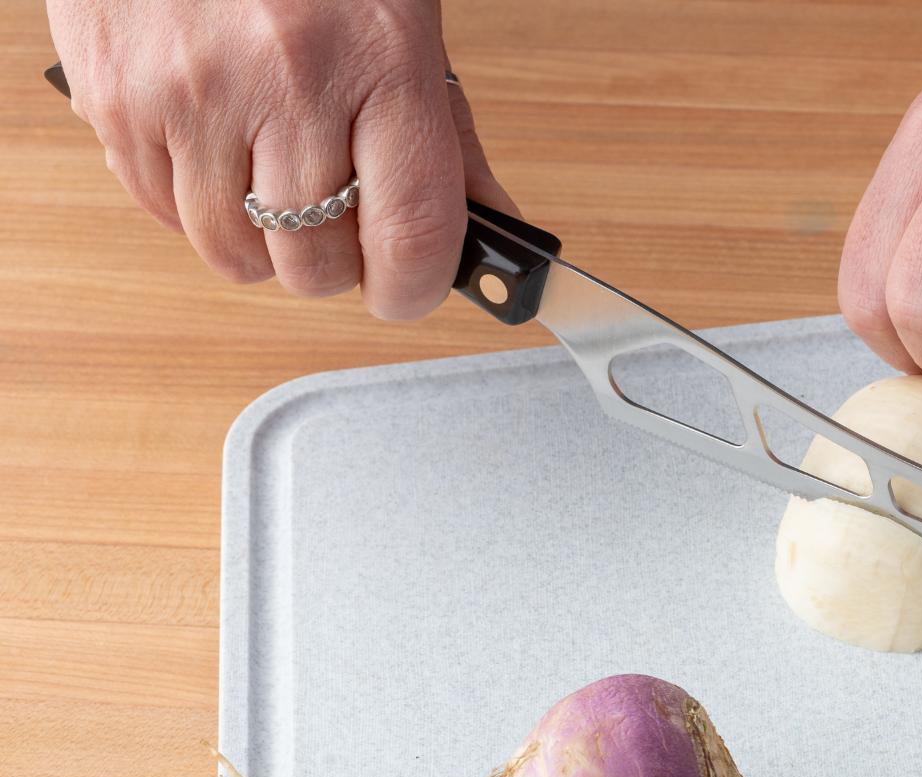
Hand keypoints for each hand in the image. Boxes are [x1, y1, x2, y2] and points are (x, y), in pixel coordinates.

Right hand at [47, 0, 512, 318]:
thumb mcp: (405, 24)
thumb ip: (447, 137)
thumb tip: (492, 236)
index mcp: (380, 57)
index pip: (412, 235)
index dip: (413, 289)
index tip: (408, 289)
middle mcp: (285, 79)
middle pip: (315, 262)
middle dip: (334, 262)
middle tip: (337, 222)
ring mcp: (190, 92)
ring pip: (234, 253)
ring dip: (260, 243)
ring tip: (270, 179)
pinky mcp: (113, 96)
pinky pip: (162, 211)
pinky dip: (194, 203)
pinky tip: (215, 148)